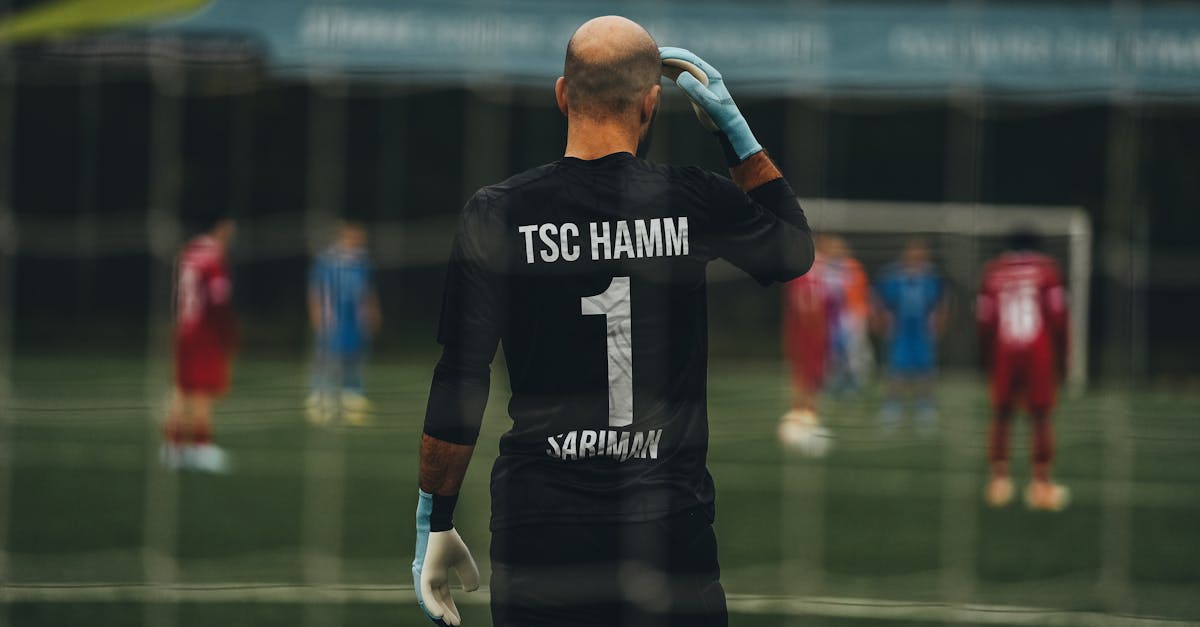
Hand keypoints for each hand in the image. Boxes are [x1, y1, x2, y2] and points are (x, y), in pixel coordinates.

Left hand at [413, 492, 478, 625]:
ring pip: (431, 601)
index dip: (450, 609)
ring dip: (440, 613)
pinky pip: (427, 594)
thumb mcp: (463, 561)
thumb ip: (468, 575)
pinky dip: (432, 605)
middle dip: (446, 615)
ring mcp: (427, 576)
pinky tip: (439, 614)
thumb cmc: (450, 541)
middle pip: (437, 602)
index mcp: (438, 576)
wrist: (442, 526)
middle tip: (454, 625)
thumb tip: (471, 591)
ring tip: (448, 623)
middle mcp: (431, 578)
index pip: (443, 598)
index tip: (457, 621)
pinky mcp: (425, 573)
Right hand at [659, 46, 761, 162]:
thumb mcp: (709, 104)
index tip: (657, 56)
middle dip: (667, 54)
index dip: (672, 56)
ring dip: (667, 61)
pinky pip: (680, 74)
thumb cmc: (720, 116)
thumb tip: (681, 76)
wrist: (728, 126)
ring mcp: (700, 79)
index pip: (688, 60)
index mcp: (709, 74)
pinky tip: (659, 70)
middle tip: (650, 54)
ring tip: (651, 60)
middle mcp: (704, 73)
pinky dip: (669, 70)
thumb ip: (696, 90)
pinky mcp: (695, 86)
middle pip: (683, 58)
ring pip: (680, 65)